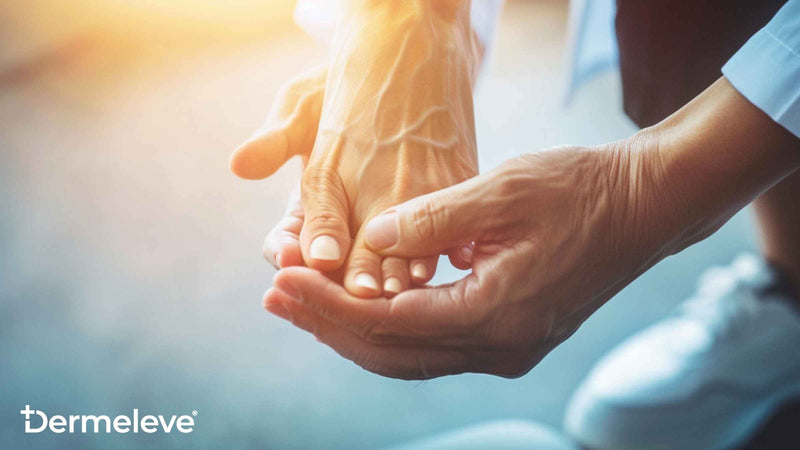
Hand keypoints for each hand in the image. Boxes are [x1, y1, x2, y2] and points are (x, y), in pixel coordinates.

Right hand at [231, 1, 481, 296]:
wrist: (398, 71)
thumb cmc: (337, 91)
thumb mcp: (303, 109)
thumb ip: (277, 140)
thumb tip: (240, 164)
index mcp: (307, 213)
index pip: (288, 244)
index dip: (290, 252)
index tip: (295, 257)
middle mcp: (345, 231)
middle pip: (339, 270)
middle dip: (348, 279)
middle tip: (361, 287)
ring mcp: (387, 230)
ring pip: (385, 267)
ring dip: (396, 274)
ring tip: (409, 277)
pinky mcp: (427, 221)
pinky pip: (430, 246)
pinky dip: (439, 252)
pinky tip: (449, 254)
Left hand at [262, 78, 799, 379]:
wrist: (643, 206)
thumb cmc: (581, 191)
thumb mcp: (502, 192)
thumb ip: (432, 219)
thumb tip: (372, 239)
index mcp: (496, 317)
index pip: (390, 325)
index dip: (330, 305)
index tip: (283, 280)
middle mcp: (499, 348)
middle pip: (392, 353)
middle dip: (329, 325)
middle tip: (276, 298)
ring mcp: (507, 348)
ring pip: (410, 356)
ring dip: (354, 331)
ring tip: (303, 303)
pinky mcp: (509, 336)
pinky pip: (434, 345)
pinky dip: (390, 329)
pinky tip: (360, 305)